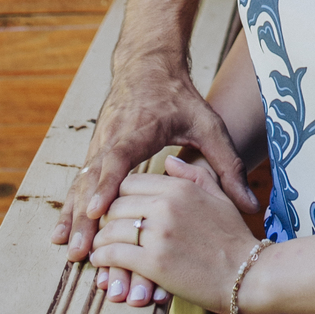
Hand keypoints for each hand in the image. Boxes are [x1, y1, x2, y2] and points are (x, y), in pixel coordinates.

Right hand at [52, 61, 257, 306]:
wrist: (148, 64)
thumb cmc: (181, 97)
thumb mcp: (209, 125)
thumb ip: (228, 166)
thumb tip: (252, 206)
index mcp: (141, 128)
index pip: (118, 155)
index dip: (107, 183)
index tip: (97, 210)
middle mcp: (113, 135)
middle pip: (93, 177)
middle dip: (83, 214)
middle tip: (78, 249)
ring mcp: (99, 142)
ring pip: (81, 180)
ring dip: (72, 214)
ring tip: (66, 247)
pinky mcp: (95, 150)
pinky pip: (79, 180)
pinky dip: (70, 205)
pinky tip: (62, 233)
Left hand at [90, 157, 256, 312]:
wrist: (248, 273)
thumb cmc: (234, 236)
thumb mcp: (217, 196)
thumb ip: (192, 174)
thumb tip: (168, 161)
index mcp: (179, 187)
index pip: (130, 183)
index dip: (118, 197)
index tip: (118, 211)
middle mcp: (165, 205)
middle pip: (116, 204)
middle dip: (106, 219)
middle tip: (102, 232)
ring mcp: (159, 233)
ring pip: (110, 229)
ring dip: (100, 241)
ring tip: (98, 249)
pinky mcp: (153, 263)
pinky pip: (114, 254)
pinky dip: (102, 259)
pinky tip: (102, 263)